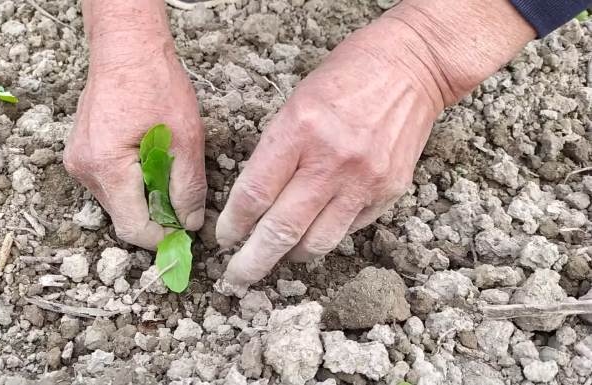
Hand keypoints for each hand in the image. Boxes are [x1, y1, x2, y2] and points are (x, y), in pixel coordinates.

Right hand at [64, 1, 205, 249]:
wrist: (126, 46)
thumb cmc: (154, 82)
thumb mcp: (186, 137)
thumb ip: (188, 187)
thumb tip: (189, 224)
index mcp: (106, 167)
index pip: (132, 227)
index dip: (161, 237)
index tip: (185, 237)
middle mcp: (84, 169)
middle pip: (123, 217)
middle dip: (155, 216)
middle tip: (183, 201)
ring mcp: (78, 161)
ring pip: (117, 201)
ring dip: (145, 197)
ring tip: (168, 171)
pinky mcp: (81, 152)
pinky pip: (110, 183)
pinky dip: (133, 182)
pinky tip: (150, 161)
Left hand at [217, 0, 534, 285]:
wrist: (413, 67)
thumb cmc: (346, 77)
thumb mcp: (295, 103)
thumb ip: (276, 153)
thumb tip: (254, 201)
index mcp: (299, 130)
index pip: (254, 194)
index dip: (233, 225)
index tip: (224, 237)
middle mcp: (332, 161)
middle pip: (282, 230)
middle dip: (253, 261)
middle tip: (237, 278)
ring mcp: (364, 180)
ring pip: (318, 243)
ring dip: (291, 256)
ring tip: (278, 256)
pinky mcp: (389, 192)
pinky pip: (348, 230)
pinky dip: (326, 235)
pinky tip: (315, 229)